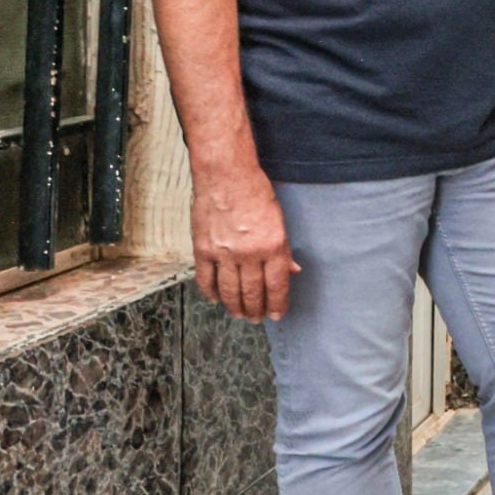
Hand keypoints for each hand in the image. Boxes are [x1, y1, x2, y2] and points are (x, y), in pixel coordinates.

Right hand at [190, 166, 298, 322]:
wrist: (226, 175)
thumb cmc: (256, 193)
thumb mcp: (279, 220)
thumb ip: (283, 249)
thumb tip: (292, 271)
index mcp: (272, 246)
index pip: (277, 285)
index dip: (277, 303)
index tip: (277, 314)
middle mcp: (249, 253)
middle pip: (253, 292)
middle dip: (256, 309)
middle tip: (256, 319)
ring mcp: (223, 253)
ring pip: (229, 290)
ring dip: (234, 306)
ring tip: (239, 314)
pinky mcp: (203, 249)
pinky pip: (205, 278)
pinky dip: (210, 292)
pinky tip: (215, 299)